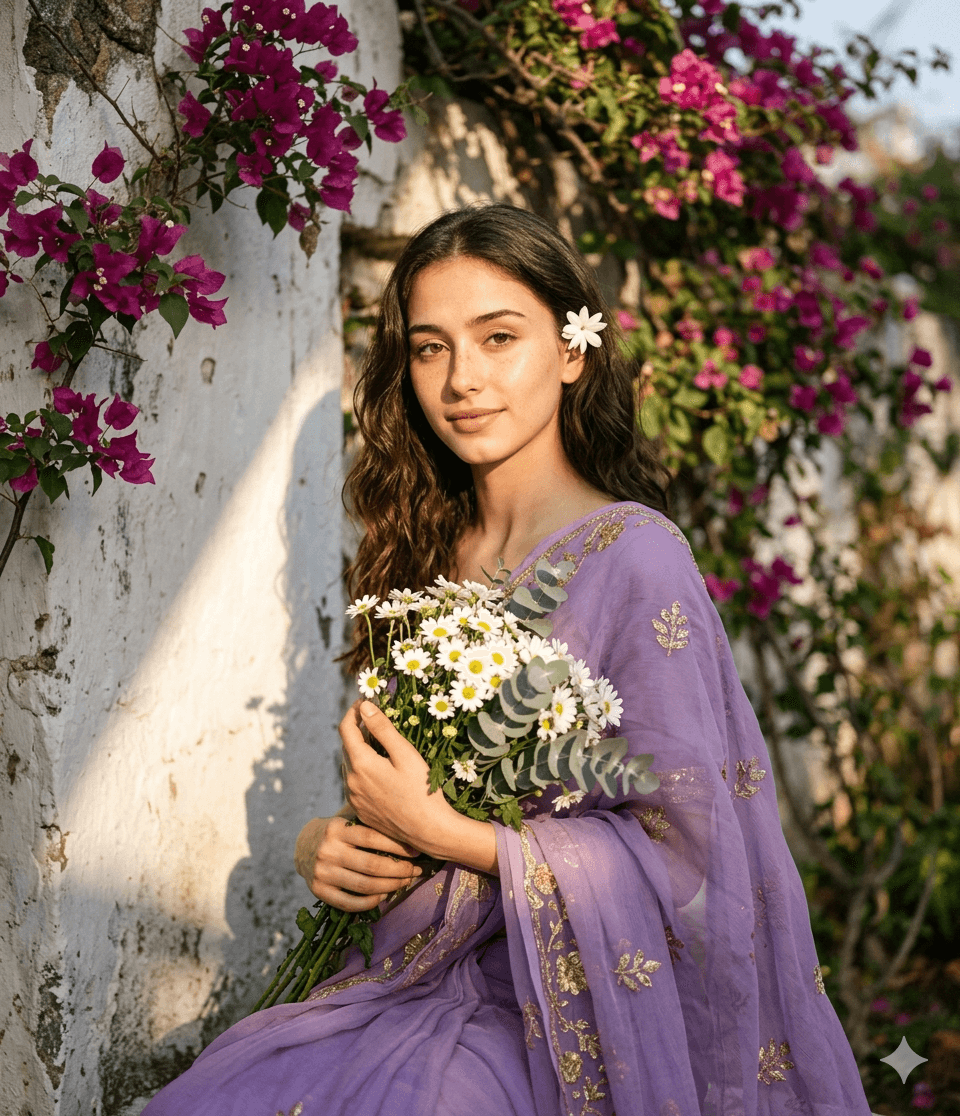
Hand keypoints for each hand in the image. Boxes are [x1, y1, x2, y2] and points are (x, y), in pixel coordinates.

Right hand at [294, 812, 423, 911]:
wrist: (303, 846)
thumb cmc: (338, 832)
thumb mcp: (348, 821)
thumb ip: (371, 825)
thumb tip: (410, 833)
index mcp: (336, 829)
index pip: (372, 838)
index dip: (397, 846)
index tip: (416, 852)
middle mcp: (328, 851)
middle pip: (371, 865)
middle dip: (399, 870)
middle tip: (415, 871)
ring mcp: (322, 873)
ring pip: (364, 885)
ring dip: (390, 886)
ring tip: (404, 882)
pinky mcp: (319, 891)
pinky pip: (349, 903)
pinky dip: (370, 902)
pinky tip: (383, 896)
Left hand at [341, 700, 498, 875]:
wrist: (429, 831)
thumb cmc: (422, 790)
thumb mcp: (405, 754)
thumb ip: (382, 729)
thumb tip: (364, 706)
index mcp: (361, 764)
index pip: (346, 729)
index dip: (353, 712)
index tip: (364, 702)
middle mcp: (351, 782)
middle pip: (347, 747)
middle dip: (358, 730)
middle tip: (376, 719)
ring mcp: (354, 799)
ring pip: (351, 767)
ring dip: (360, 752)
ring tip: (380, 745)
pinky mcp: (361, 811)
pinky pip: (356, 784)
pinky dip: (364, 771)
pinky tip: (382, 772)